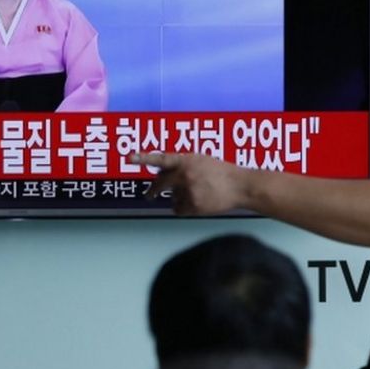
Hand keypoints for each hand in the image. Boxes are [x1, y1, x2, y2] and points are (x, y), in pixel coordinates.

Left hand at [131, 152, 245, 215]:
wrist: (240, 185)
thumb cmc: (221, 171)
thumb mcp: (200, 160)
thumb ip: (181, 164)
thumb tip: (161, 173)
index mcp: (185, 160)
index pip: (160, 158)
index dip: (144, 158)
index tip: (129, 158)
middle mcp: (184, 174)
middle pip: (160, 184)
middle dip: (153, 191)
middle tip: (149, 195)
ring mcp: (188, 191)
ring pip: (172, 199)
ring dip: (180, 199)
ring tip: (199, 194)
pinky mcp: (193, 205)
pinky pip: (179, 210)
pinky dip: (186, 209)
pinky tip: (199, 204)